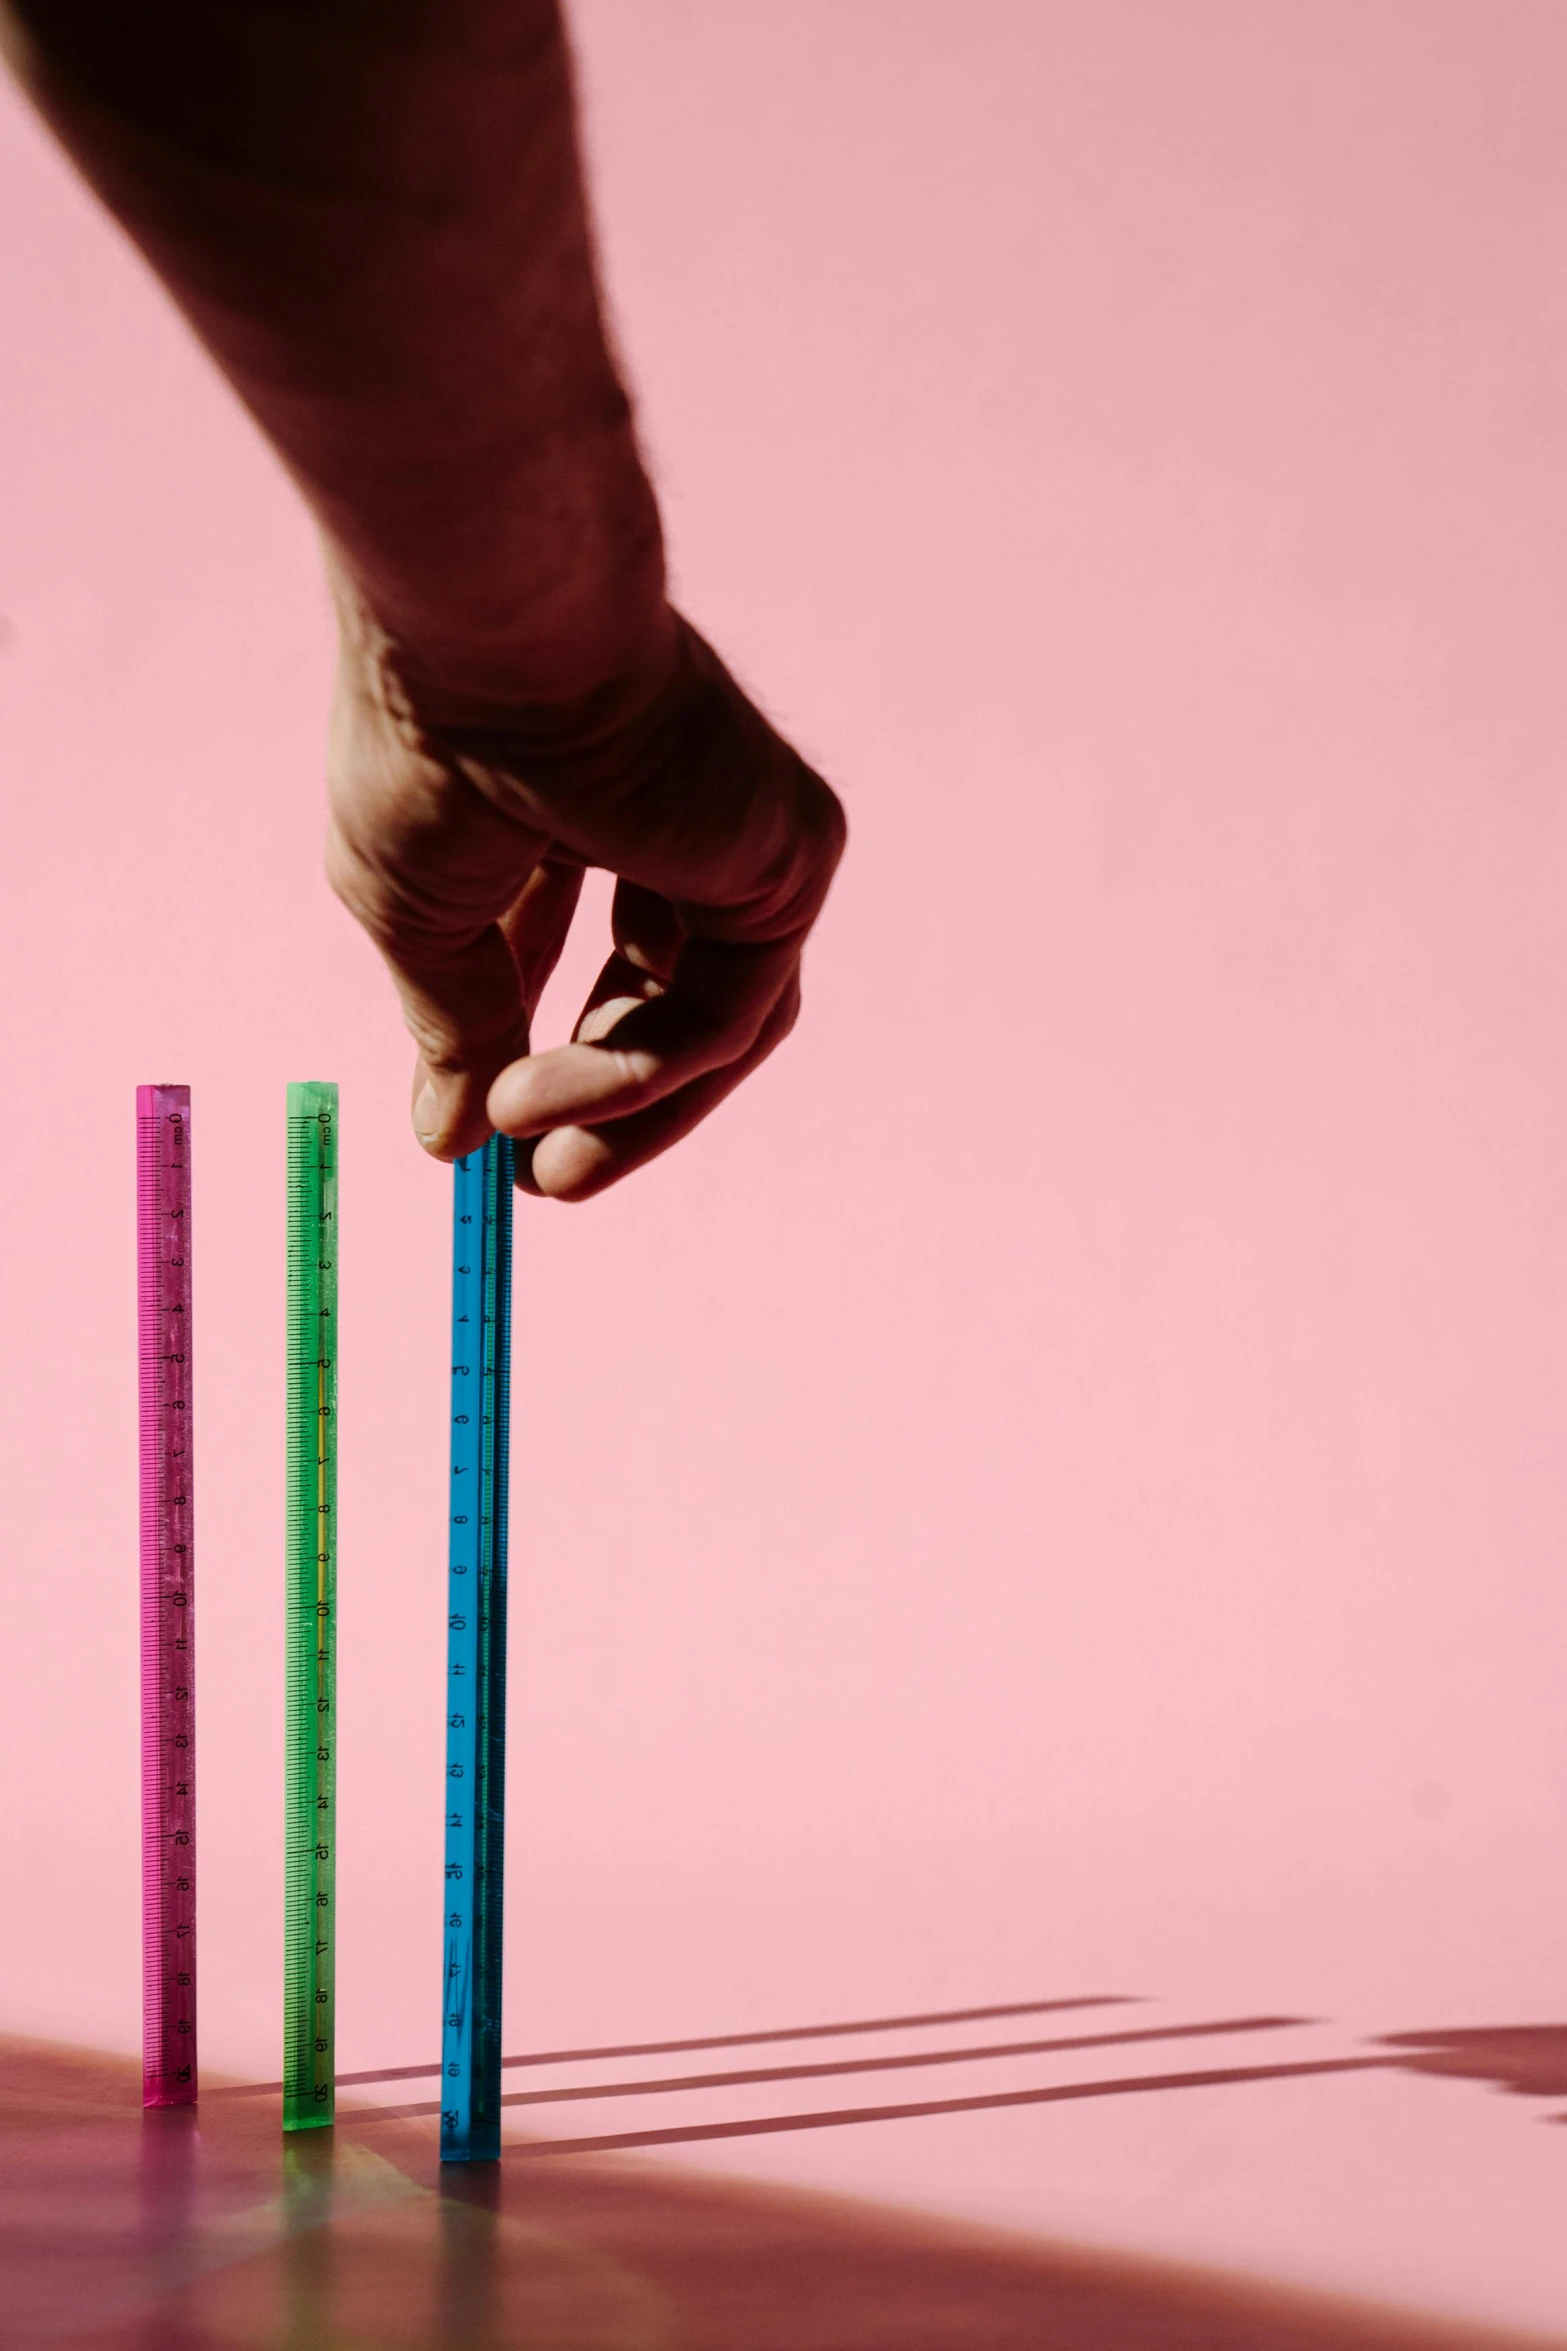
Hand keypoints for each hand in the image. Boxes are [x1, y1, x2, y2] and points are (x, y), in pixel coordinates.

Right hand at [325, 595, 845, 1200]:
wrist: (491, 639)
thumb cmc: (430, 742)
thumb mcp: (418, 911)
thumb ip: (452, 1020)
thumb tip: (447, 1141)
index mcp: (582, 801)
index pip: (575, 946)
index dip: (536, 1045)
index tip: (482, 1135)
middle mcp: (677, 814)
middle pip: (670, 1000)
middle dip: (603, 1102)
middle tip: (539, 1184)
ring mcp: (745, 836)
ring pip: (714, 1024)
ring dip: (622, 1108)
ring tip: (538, 1165)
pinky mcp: (791, 857)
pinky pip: (727, 1012)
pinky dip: (640, 1073)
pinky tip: (545, 1089)